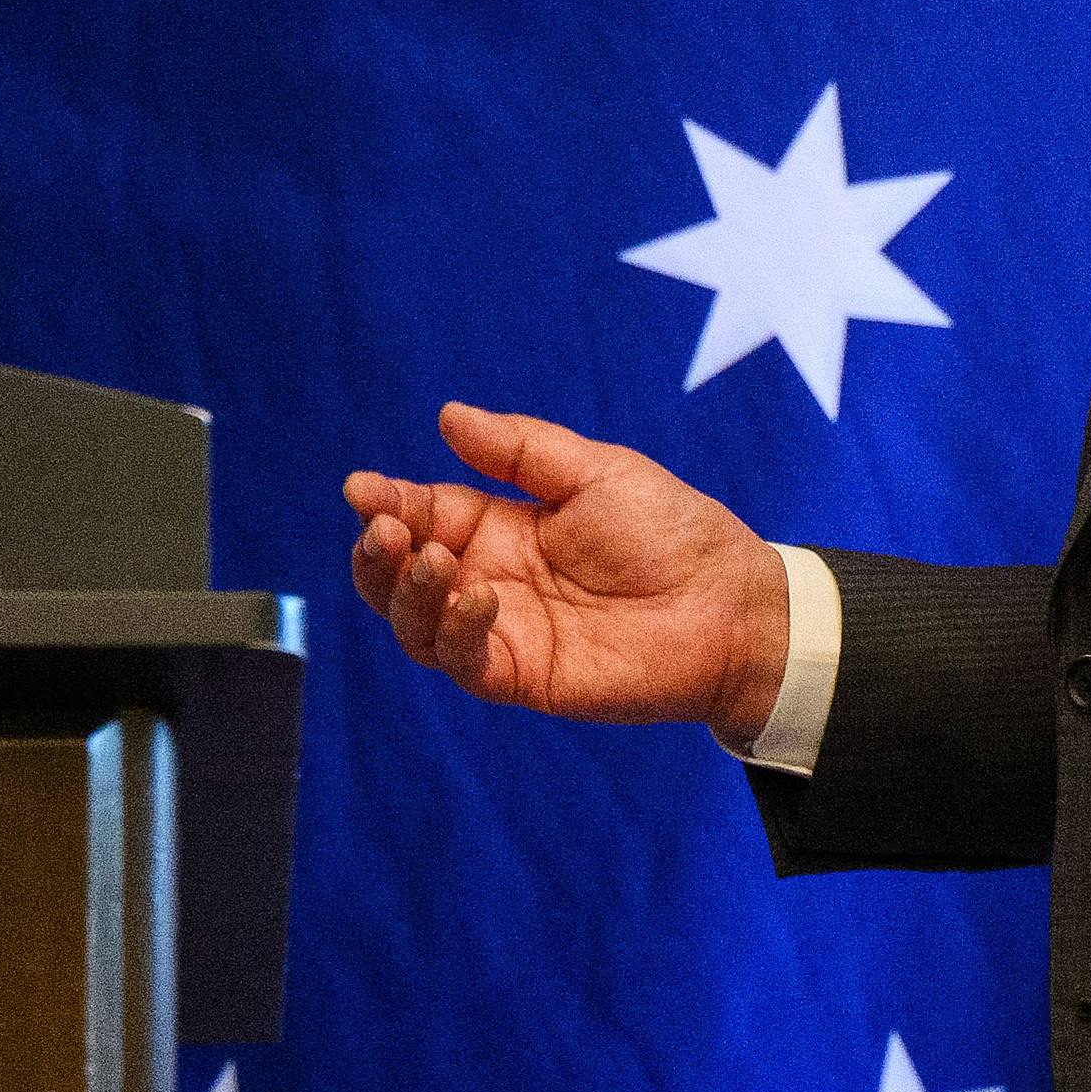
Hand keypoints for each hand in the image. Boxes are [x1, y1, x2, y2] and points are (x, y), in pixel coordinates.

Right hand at [344, 404, 789, 743]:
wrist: (730, 602)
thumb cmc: (672, 531)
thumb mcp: (594, 471)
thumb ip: (520, 451)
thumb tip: (448, 416)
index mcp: (501, 527)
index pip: (423, 513)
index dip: (386, 502)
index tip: (360, 487)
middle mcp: (490, 579)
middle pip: (401, 575)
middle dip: (377, 552)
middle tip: (385, 528)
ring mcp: (503, 631)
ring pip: (416, 623)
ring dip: (405, 592)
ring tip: (429, 558)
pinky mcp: (524, 676)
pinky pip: (464, 662)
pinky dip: (455, 630)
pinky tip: (477, 596)